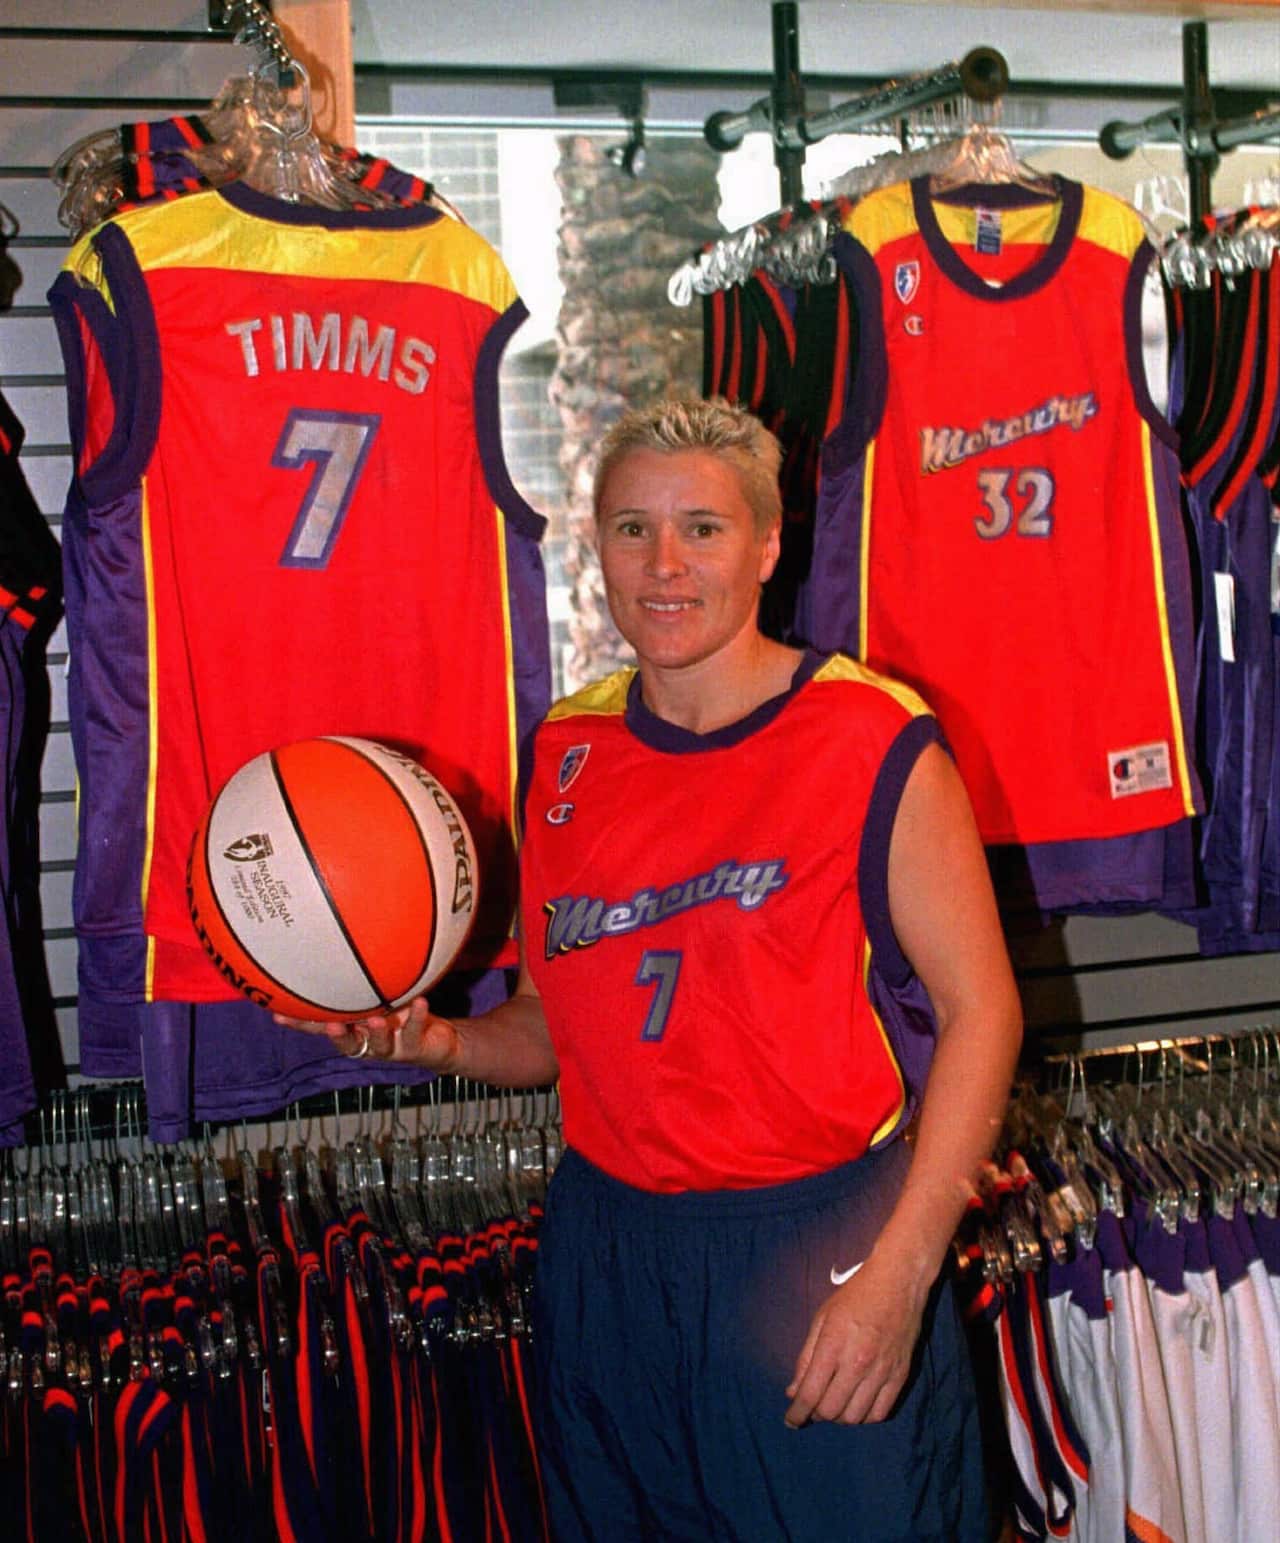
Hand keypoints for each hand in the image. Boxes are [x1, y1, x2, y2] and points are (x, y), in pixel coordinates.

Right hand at [273, 996, 462, 1072]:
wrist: (438, 1041)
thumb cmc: (402, 1015)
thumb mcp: (380, 997)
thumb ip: (361, 983)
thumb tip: (343, 944)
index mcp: (353, 1030)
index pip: (322, 1027)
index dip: (301, 1023)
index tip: (278, 1015)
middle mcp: (367, 1042)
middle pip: (346, 1043)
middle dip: (336, 1036)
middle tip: (330, 1026)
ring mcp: (390, 1048)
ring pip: (379, 1045)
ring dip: (377, 1033)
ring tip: (376, 1019)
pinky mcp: (414, 1048)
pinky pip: (414, 1031)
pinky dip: (416, 1017)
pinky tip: (420, 1001)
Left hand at [783, 1248, 928, 1427]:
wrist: (898, 1281)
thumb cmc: (855, 1296)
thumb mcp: (822, 1319)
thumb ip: (806, 1358)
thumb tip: (793, 1392)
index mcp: (834, 1345)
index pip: (810, 1394)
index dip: (797, 1413)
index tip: (791, 1421)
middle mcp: (858, 1362)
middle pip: (831, 1410)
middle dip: (816, 1414)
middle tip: (813, 1404)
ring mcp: (882, 1371)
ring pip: (854, 1417)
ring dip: (839, 1417)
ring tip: (835, 1402)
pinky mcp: (900, 1375)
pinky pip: (880, 1413)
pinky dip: (864, 1416)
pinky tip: (857, 1403)